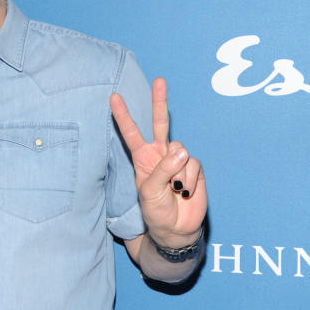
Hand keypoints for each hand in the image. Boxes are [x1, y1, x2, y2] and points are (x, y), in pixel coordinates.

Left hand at [110, 77, 206, 246]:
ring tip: (174, 191)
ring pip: (180, 151)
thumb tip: (182, 151)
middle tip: (159, 80)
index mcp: (143, 159)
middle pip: (160, 124)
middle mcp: (160, 155)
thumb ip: (163, 170)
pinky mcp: (195, 168)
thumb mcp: (150, 192)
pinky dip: (189, 180)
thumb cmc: (156, 210)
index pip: (131, 133)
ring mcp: (179, 160)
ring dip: (177, 173)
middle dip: (160, 102)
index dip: (123, 116)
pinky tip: (185, 192)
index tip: (113, 97)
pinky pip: (194, 165)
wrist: (176, 228)